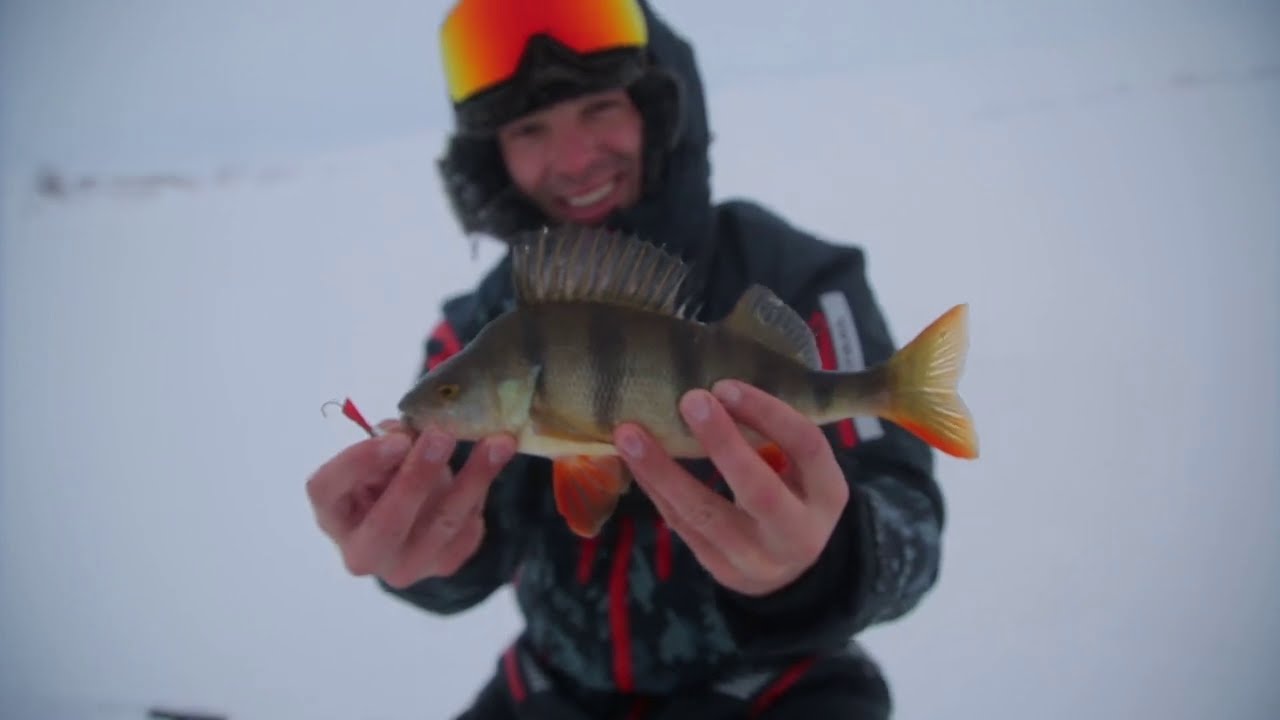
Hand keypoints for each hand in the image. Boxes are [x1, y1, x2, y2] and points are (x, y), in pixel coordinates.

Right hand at [305, 420, 515, 588]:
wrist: (416, 513)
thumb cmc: (387, 475)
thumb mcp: (380, 454)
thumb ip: (390, 441)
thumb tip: (412, 432)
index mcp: (333, 515)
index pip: (327, 491)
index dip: (358, 463)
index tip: (396, 438)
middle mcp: (362, 552)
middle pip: (387, 522)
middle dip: (417, 476)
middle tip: (442, 436)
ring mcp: (405, 567)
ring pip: (441, 525)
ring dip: (472, 479)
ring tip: (497, 443)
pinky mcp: (443, 567)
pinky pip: (468, 530)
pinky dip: (481, 494)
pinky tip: (492, 465)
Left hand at [614, 380, 849, 596]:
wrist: (791, 572)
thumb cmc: (793, 495)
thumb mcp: (804, 468)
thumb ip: (775, 434)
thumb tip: (717, 386)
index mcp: (828, 494)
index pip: (806, 447)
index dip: (768, 413)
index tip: (726, 385)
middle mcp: (797, 532)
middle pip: (759, 490)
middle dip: (722, 444)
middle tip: (689, 400)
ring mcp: (757, 559)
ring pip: (704, 514)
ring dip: (662, 471)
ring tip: (628, 434)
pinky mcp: (719, 569)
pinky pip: (681, 525)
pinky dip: (655, 488)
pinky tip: (632, 459)